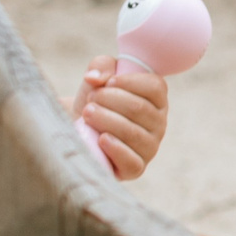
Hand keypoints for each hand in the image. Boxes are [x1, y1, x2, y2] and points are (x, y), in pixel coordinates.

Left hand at [73, 56, 169, 179]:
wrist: (77, 129)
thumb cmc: (94, 100)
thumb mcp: (97, 78)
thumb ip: (101, 67)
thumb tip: (96, 78)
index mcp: (156, 98)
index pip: (155, 87)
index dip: (129, 82)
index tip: (107, 83)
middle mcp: (159, 123)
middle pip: (139, 109)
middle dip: (109, 101)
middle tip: (90, 101)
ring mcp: (150, 147)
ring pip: (133, 133)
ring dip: (106, 120)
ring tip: (87, 114)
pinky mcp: (136, 168)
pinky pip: (132, 161)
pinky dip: (115, 149)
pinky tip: (101, 139)